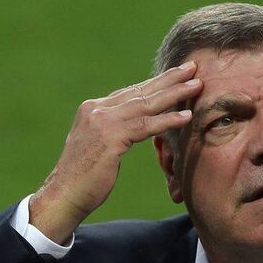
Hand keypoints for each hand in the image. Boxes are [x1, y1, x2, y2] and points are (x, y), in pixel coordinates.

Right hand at [28, 61, 201, 243]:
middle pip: (140, 91)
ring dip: (174, 94)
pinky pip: (146, 126)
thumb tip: (132, 129)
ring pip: (146, 104)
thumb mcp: (98, 147)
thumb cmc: (83, 178)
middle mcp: (96, 110)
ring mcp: (102, 122)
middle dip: (169, 79)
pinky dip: (168, 120)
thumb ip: (113, 132)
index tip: (177, 74)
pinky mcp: (110, 138)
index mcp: (92, 109)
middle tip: (192, 67)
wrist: (64, 195)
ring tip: (197, 85)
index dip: (155, 83)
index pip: (130, 92)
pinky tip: (186, 116)